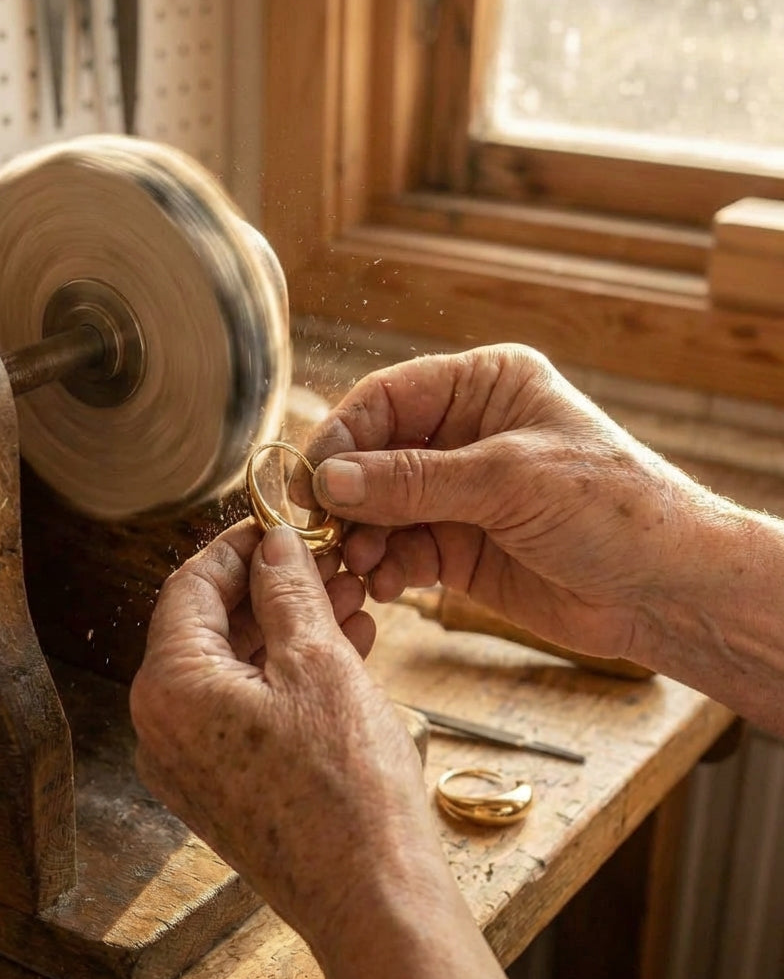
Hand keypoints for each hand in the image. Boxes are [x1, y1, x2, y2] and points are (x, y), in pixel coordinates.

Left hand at [131, 520, 526, 978]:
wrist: (374, 899)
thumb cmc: (347, 787)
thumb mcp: (319, 662)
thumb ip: (288, 589)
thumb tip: (274, 541)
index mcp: (170, 688)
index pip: (190, 585)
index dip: (238, 545)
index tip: (280, 523)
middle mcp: (163, 727)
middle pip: (210, 625)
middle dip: (273, 587)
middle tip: (327, 560)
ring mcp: (191, 762)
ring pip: (234, 666)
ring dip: (288, 627)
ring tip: (349, 600)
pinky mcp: (223, 785)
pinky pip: (245, 707)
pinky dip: (287, 674)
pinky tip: (343, 648)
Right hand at [301, 344, 712, 660]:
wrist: (666, 591)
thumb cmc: (611, 509)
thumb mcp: (508, 481)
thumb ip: (412, 482)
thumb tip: (327, 480)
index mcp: (485, 386)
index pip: (388, 397)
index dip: (343, 435)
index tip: (312, 480)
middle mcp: (466, 433)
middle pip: (375, 454)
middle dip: (347, 493)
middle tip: (324, 529)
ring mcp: (460, 493)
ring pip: (380, 507)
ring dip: (362, 535)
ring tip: (360, 563)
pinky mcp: (459, 546)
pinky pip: (401, 549)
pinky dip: (385, 566)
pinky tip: (386, 584)